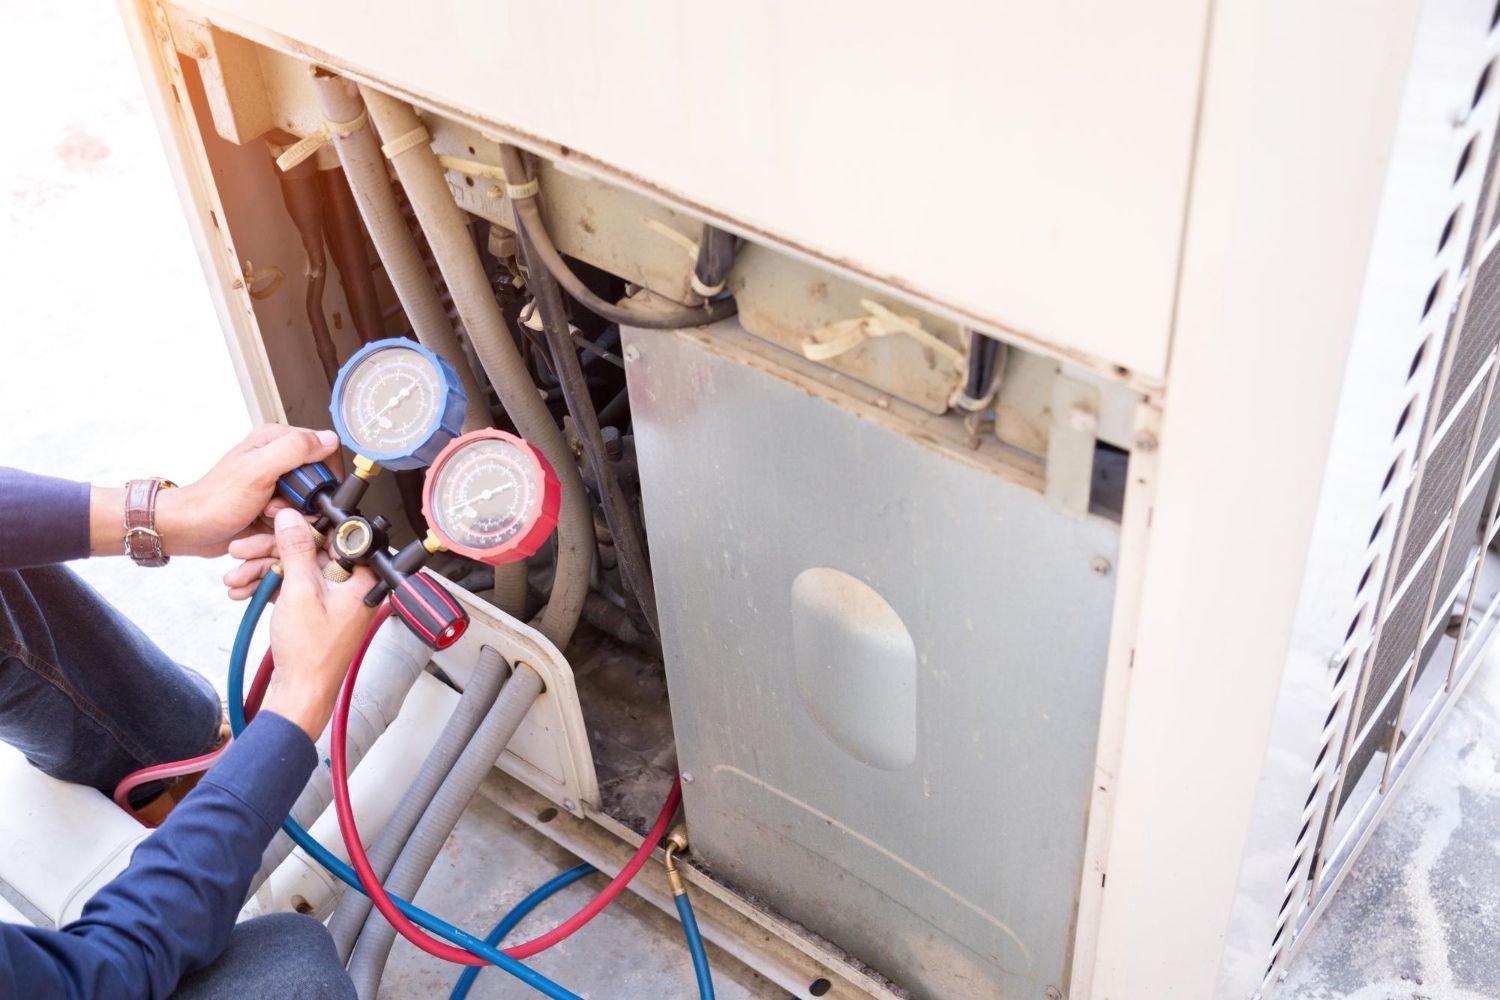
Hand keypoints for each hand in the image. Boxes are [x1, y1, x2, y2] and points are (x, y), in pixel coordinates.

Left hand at [157, 425, 342, 558]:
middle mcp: (278, 458)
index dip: (325, 471)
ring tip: (269, 514)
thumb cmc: (215, 500)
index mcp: (275, 440)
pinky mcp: (275, 504)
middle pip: (318, 478)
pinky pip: (297, 515)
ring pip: (309, 500)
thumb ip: (294, 450)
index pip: (323, 447)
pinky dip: (287, 523)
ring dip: (294, 513)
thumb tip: (328, 439)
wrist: (192, 529)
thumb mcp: (257, 470)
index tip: (313, 490)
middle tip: (281, 504)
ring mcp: (277, 483)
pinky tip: (267, 523)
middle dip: (306, 498)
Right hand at [262, 508, 378, 738]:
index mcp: (361, 578)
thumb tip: (292, 517)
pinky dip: (269, 585)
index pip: (334, 536)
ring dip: (262, 569)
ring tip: (234, 578)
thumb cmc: (310, 654)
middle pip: (311, 550)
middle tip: (242, 550)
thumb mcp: (300, 592)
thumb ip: (297, 550)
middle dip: (271, 551)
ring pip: (297, 567)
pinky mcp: (317, 608)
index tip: (274, 521)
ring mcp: (333, 598)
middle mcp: (352, 586)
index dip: (301, 526)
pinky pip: (293, 585)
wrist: (300, 694)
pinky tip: (243, 589)